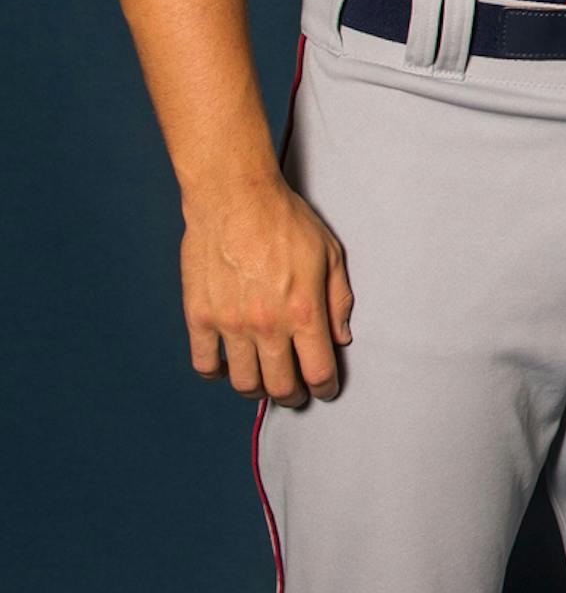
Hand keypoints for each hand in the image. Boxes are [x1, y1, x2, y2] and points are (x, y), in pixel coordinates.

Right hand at [181, 176, 352, 407]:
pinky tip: (226, 366)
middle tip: (295, 392)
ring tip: (262, 382)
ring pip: (243, 383)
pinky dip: (216, 373)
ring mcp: (230, 323)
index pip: (319, 372)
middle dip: (293, 396)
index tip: (324, 390)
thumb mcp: (329, 254)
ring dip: (256, 390)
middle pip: (281, 387)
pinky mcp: (199, 315)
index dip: (325, 389)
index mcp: (304, 311)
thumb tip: (340, 337)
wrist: (233, 196)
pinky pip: (203, 363)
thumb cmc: (283, 219)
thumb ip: (338, 300)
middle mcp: (267, 325)